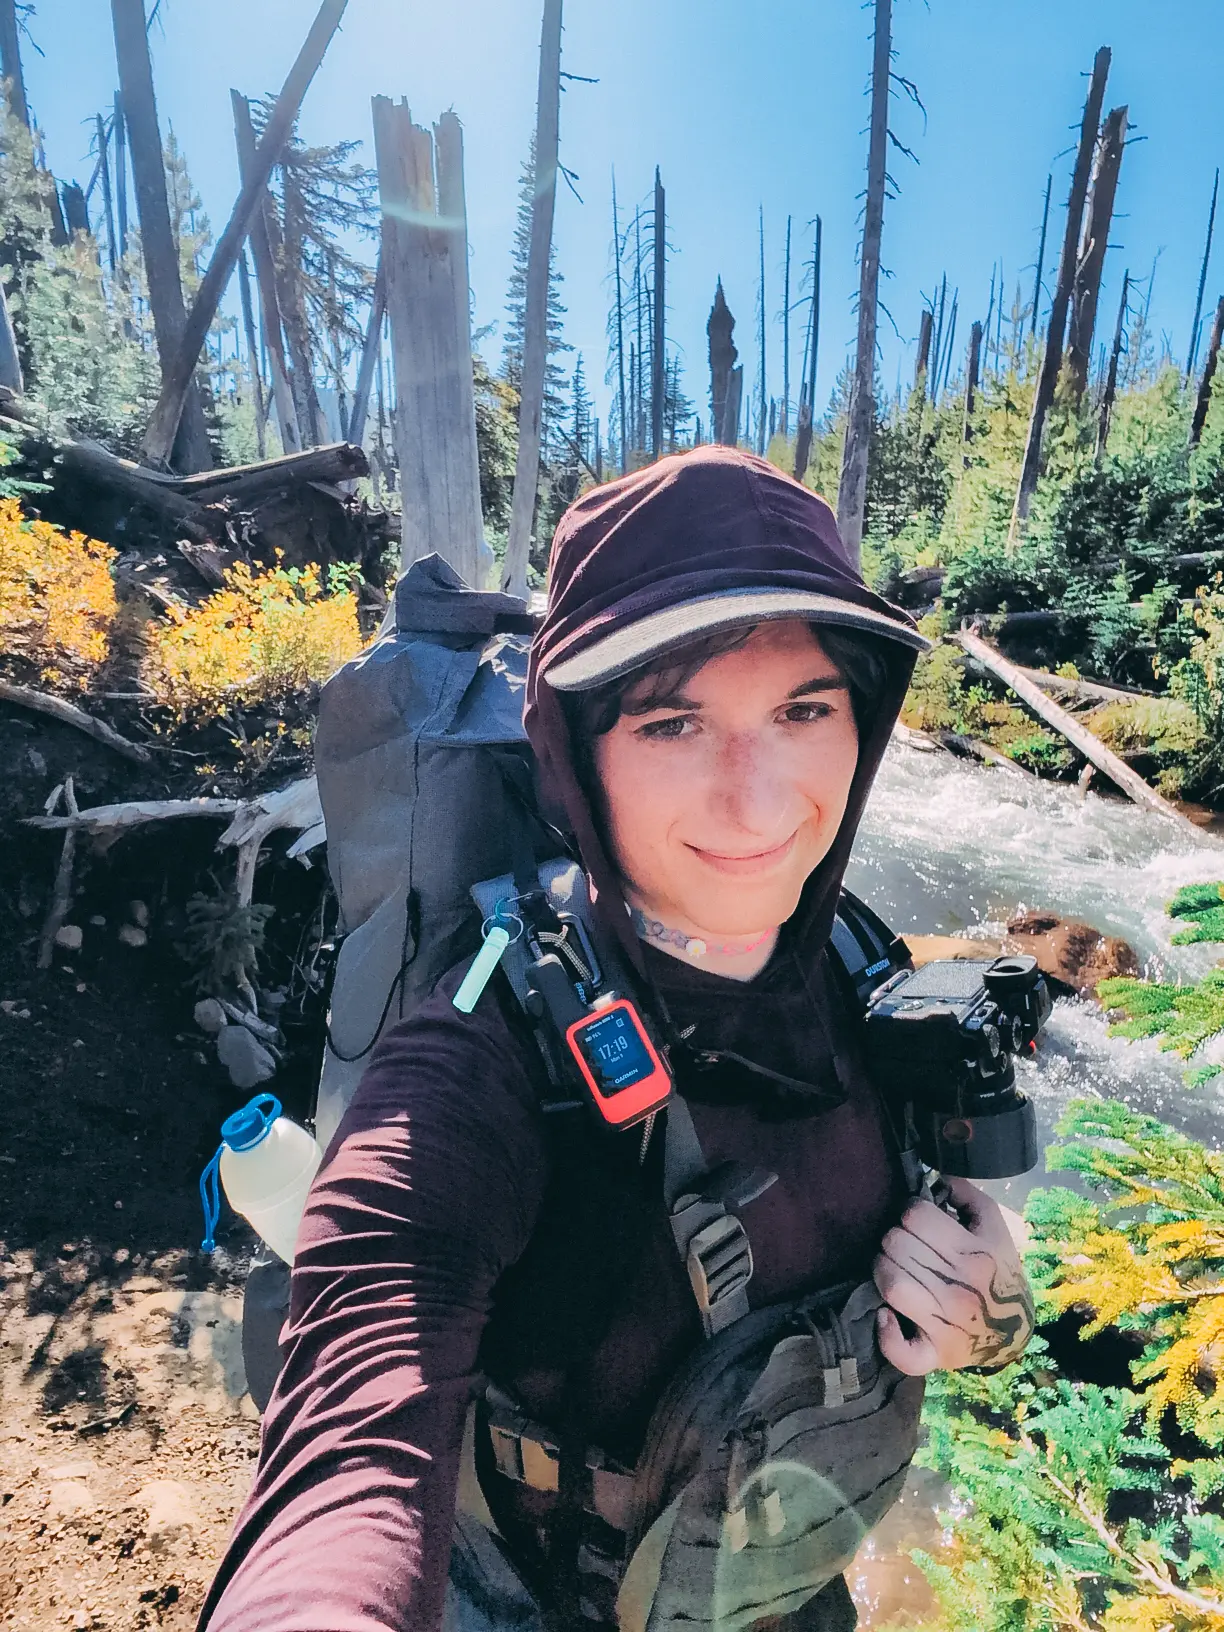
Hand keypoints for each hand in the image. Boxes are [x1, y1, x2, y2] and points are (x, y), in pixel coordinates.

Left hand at [872, 1176, 1034, 1376]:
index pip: (915, 1215)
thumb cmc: (996, 1271)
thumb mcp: (994, 1228)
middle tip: (904, 1245)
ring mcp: (946, 1325)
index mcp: (976, 1254)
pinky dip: (886, 1333)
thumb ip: (968, 1194)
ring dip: (882, 1269)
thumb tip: (938, 1175)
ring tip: (893, 1268)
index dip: (910, 1211)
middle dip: (894, 1238)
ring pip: (890, 1283)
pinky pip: (900, 1350)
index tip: (917, 1221)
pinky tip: (886, 1315)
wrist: (1013, 1330)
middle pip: (896, 1244)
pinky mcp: (934, 1356)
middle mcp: (960, 1290)